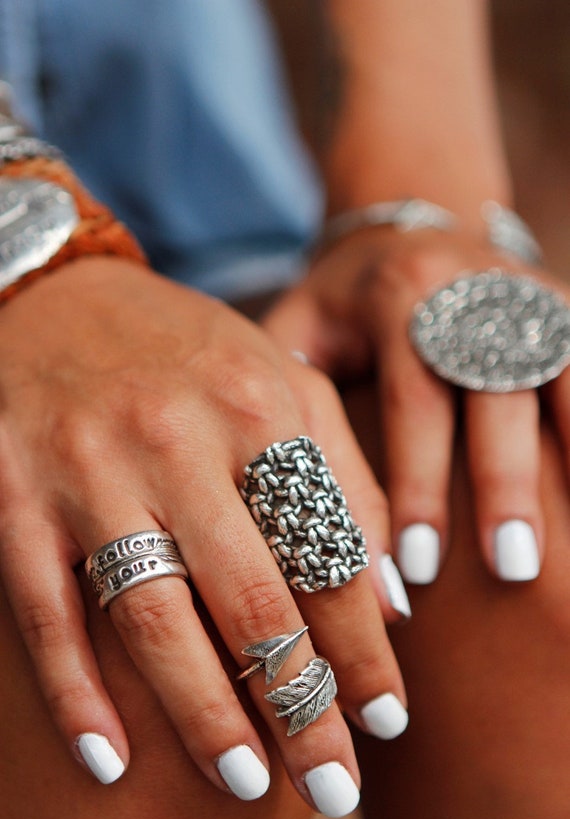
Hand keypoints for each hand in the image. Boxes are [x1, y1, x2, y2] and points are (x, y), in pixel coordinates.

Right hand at [0, 255, 407, 814]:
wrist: (60, 296)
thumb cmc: (187, 351)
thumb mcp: (282, 381)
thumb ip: (347, 476)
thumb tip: (392, 598)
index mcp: (257, 407)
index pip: (326, 549)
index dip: (364, 644)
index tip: (387, 717)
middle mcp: (175, 440)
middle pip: (251, 597)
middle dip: (299, 703)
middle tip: (332, 780)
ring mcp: (88, 472)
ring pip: (151, 616)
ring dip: (201, 712)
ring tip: (245, 781)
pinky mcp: (16, 499)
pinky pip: (45, 611)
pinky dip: (75, 693)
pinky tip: (110, 758)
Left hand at [263, 227, 569, 583]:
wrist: (410, 229)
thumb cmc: (344, 299)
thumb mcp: (301, 323)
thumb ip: (287, 387)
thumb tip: (284, 488)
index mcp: (397, 295)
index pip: (412, 398)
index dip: (418, 482)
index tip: (416, 563)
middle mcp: (471, 289)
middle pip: (494, 393)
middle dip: (502, 483)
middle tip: (508, 568)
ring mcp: (527, 294)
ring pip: (561, 379)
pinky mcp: (564, 306)